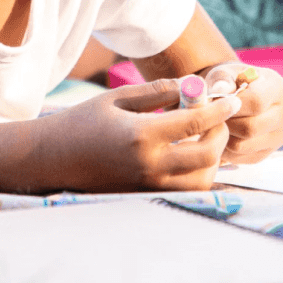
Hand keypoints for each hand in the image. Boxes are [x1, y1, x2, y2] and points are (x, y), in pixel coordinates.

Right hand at [34, 79, 241, 191]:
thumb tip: (191, 86)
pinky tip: (192, 154)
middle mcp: (148, 166)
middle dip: (221, 135)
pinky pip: (185, 190)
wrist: (50, 160)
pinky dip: (198, 174)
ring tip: (206, 136)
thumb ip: (156, 92)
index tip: (232, 100)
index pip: (195, 124)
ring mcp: (147, 186)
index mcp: (141, 136)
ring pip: (200, 180)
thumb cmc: (82, 122)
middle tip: (219, 118)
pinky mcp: (144, 196)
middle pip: (206, 156)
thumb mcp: (117, 98)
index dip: (219, 110)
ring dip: (213, 158)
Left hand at [205, 64, 282, 163]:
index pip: (256, 102)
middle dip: (226, 124)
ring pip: (244, 146)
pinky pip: (243, 158)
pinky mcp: (270, 151)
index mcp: (277, 87)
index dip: (231, 106)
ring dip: (224, 138)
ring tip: (216, 126)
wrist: (244, 92)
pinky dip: (227, 150)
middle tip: (212, 118)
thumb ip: (222, 79)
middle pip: (251, 128)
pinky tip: (222, 136)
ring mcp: (280, 134)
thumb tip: (220, 90)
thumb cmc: (233, 80)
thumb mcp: (226, 72)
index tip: (216, 104)